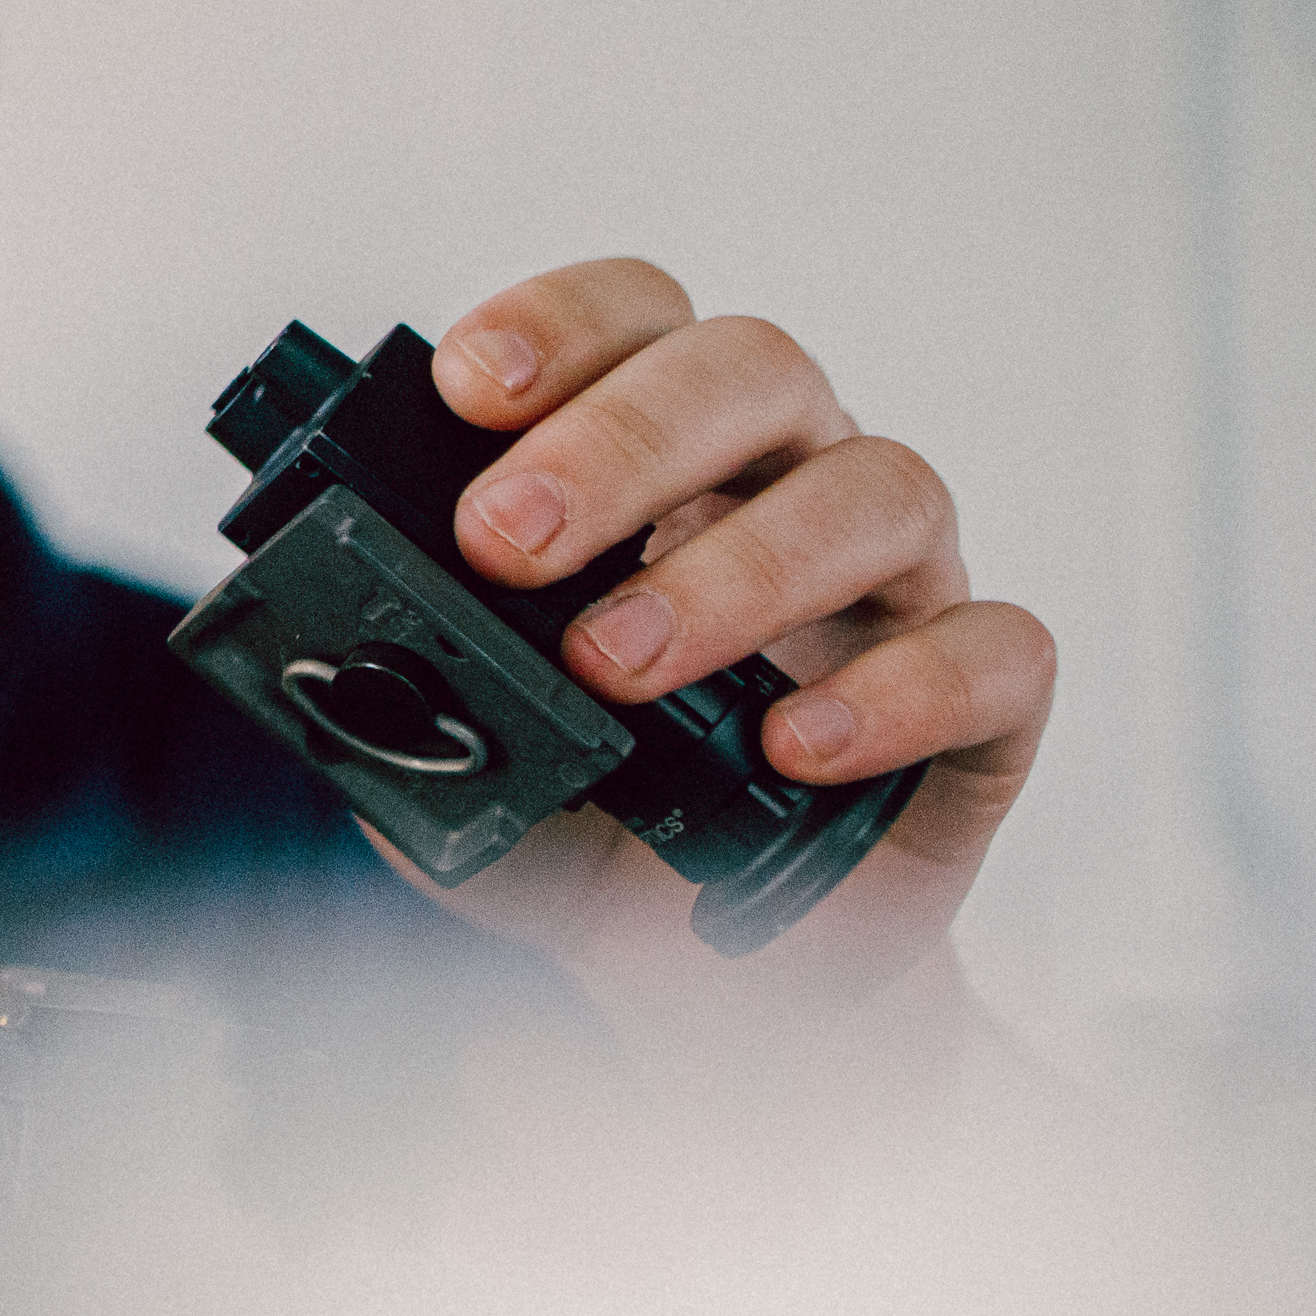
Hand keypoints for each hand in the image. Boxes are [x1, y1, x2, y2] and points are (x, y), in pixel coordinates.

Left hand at [415, 260, 1054, 1021]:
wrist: (698, 993)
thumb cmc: (588, 830)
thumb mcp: (458, 755)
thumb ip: (396, 687)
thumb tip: (318, 651)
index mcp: (662, 461)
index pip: (634, 322)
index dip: (561, 325)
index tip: (464, 387)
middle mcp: (789, 484)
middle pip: (753, 371)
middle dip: (621, 442)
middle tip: (507, 545)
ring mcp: (897, 584)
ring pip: (878, 489)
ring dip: (737, 567)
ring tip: (616, 662)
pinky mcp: (985, 702)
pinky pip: (997, 650)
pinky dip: (903, 686)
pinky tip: (798, 743)